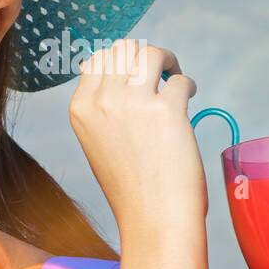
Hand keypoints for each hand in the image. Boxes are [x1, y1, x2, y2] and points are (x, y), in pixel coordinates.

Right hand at [68, 38, 205, 237]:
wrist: (152, 219)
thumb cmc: (130, 186)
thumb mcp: (99, 142)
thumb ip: (103, 107)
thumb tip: (122, 71)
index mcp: (80, 109)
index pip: (97, 59)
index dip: (121, 61)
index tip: (137, 72)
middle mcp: (102, 102)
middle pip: (124, 49)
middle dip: (144, 55)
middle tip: (161, 72)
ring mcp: (133, 104)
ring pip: (151, 54)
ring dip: (168, 61)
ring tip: (175, 78)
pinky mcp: (166, 110)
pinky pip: (180, 81)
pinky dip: (187, 86)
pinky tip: (187, 101)